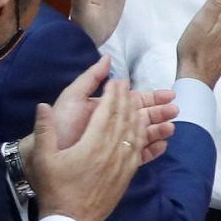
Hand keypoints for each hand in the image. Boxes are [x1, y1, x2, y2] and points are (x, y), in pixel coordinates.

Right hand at [27, 79, 142, 220]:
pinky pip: (138, 150)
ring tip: (137, 101)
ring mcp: (121, 165)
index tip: (116, 81)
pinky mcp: (126, 176)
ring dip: (137, 114)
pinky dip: (142, 136)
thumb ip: (44, 131)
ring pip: (134, 133)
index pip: (107, 112)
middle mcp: (111, 152)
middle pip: (124, 119)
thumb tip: (43, 106)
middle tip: (126, 85)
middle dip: (126, 99)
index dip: (113, 94)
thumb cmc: (55, 189)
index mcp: (92, 144)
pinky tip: (142, 130)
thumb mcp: (43, 159)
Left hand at [33, 57, 175, 162]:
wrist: (44, 156)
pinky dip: (149, 151)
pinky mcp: (113, 161)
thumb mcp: (73, 97)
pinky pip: (135, 155)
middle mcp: (110, 125)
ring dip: (157, 131)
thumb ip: (91, 78)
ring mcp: (112, 144)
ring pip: (141, 135)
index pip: (132, 101)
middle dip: (159, 113)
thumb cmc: (59, 124)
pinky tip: (162, 147)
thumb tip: (107, 58)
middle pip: (141, 117)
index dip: (151, 97)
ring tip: (171, 129)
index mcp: (104, 109)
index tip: (169, 94)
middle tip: (176, 111)